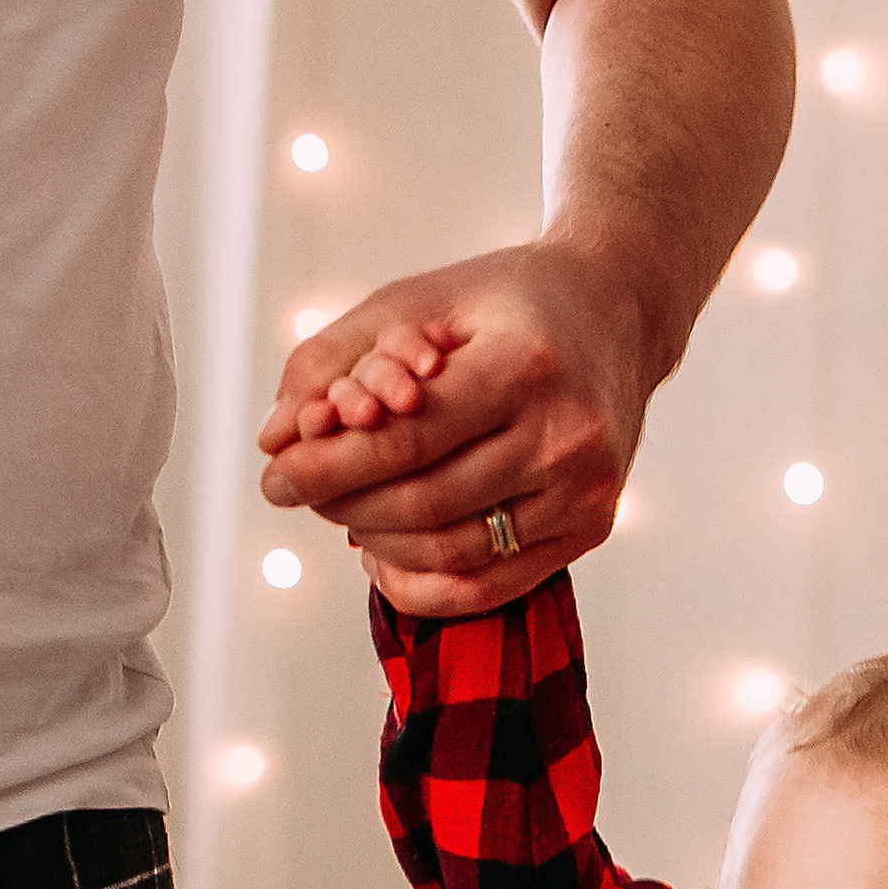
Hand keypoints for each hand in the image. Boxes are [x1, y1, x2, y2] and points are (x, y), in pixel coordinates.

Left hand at [258, 240, 655, 614]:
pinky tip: (382, 558)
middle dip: (344, 504)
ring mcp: (586, 491)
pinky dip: (421, 585)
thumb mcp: (417, 301)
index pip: (407, 440)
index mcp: (527, 365)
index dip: (329, 466)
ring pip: (451, 553)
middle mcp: (568, 435)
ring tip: (345, 512)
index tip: (274, 476)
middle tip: (302, 492)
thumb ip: (334, 359)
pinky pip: (488, 587)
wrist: (616, 312)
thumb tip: (271, 440)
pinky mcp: (591, 528)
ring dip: (377, 543)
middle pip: (424, 504)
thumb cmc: (504, 303)